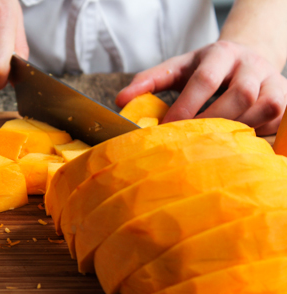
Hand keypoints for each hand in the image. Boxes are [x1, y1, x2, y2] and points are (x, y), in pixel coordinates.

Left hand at [116, 40, 286, 134]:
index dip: (186, 107)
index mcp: (220, 53)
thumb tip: (121, 100)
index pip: (204, 80)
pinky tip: (239, 143)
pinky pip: (279, 120)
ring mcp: (273, 80)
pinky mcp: (286, 97)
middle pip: (239, 94)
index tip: (167, 129)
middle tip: (190, 141)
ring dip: (238, 129)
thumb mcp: (177, 68)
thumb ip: (149, 81)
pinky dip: (260, 134)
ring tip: (213, 143)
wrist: (244, 58)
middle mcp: (250, 64)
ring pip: (264, 107)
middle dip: (213, 121)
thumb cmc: (205, 68)